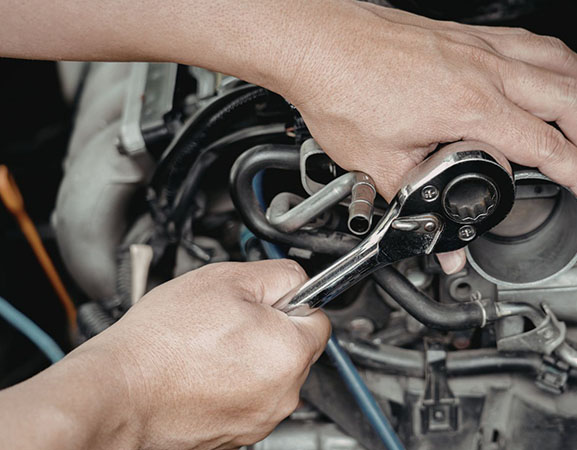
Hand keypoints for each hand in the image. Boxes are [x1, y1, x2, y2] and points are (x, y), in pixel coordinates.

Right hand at [68, 260, 327, 448]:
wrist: (118, 392)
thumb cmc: (163, 342)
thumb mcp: (227, 279)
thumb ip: (278, 275)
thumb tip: (298, 280)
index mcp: (290, 351)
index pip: (318, 317)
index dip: (290, 302)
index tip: (266, 300)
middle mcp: (285, 393)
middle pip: (295, 348)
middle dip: (270, 329)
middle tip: (227, 319)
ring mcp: (261, 418)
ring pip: (271, 375)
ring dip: (250, 358)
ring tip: (207, 346)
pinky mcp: (238, 435)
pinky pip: (248, 398)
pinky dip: (232, 384)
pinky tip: (200, 370)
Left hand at [272, 1, 576, 207]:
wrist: (317, 42)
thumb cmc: (341, 89)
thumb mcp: (381, 166)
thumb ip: (420, 210)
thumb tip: (444, 247)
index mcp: (470, 107)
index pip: (548, 146)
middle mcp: (485, 71)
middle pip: (572, 100)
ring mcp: (480, 48)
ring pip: (561, 64)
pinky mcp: (468, 36)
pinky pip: (534, 42)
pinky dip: (561, 61)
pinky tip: (560, 73)